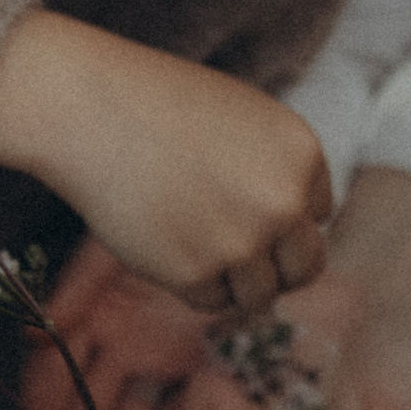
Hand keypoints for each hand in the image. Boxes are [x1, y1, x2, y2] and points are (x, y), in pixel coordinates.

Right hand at [0, 10, 329, 315]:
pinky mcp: (197, 272)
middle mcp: (284, 202)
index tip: (244, 207)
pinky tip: (163, 244)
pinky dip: (190, 284)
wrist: (91, 109)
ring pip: (261, 295)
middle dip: (276, 268)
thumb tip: (290, 242)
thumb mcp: (243, 121)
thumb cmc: (160, 108)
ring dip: (232, 281)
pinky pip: (211, 302)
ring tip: (191, 243)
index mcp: (302, 155)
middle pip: (305, 267)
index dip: (284, 218)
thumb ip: (277, 173)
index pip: (319, 215)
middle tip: (236, 257)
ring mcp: (243, 241)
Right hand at [12, 236, 211, 409]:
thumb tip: (31, 337)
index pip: (61, 372)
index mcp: (105, 311)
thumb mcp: (125, 244)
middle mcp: (132, 341)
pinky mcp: (214, 376)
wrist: (273, 225)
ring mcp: (172, 361)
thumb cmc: (189, 231)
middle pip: (90, 408)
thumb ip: (78, 286)